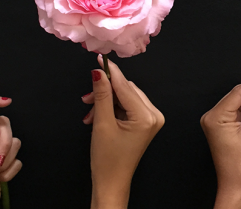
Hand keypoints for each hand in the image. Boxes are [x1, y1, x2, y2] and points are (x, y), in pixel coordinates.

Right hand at [82, 55, 164, 208]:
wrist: (112, 182)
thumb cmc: (108, 159)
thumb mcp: (102, 123)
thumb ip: (101, 95)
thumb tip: (99, 72)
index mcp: (146, 116)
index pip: (125, 86)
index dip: (110, 72)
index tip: (99, 59)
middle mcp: (153, 115)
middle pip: (126, 90)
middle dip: (105, 92)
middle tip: (87, 98)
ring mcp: (151, 119)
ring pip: (125, 97)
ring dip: (106, 101)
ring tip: (90, 114)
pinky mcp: (145, 122)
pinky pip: (127, 105)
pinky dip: (112, 108)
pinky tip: (98, 116)